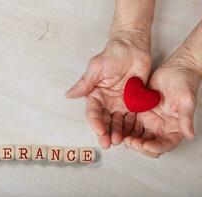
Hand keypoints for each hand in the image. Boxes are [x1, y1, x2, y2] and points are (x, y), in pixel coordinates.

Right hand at [65, 33, 150, 148]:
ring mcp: (121, 104)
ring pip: (118, 122)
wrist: (132, 47)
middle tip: (108, 143)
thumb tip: (68, 95)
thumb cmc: (112, 55)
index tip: (99, 130)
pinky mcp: (134, 103)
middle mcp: (107, 102)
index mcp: (96, 95)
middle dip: (106, 132)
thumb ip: (84, 84)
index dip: (95, 122)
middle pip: (105, 121)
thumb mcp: (96, 69)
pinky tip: (131, 134)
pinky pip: (132, 118)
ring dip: (118, 132)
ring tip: (119, 141)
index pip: (93, 112)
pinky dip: (131, 126)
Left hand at [124, 61, 201, 157]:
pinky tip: (118, 126)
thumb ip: (186, 118)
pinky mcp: (140, 114)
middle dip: (139, 146)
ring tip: (122, 136)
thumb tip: (190, 135)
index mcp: (175, 129)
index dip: (155, 148)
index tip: (146, 145)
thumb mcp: (187, 100)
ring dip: (130, 140)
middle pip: (149, 145)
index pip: (165, 145)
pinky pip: (130, 126)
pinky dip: (125, 129)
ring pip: (138, 138)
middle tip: (130, 141)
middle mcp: (161, 128)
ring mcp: (150, 122)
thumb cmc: (184, 83)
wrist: (175, 69)